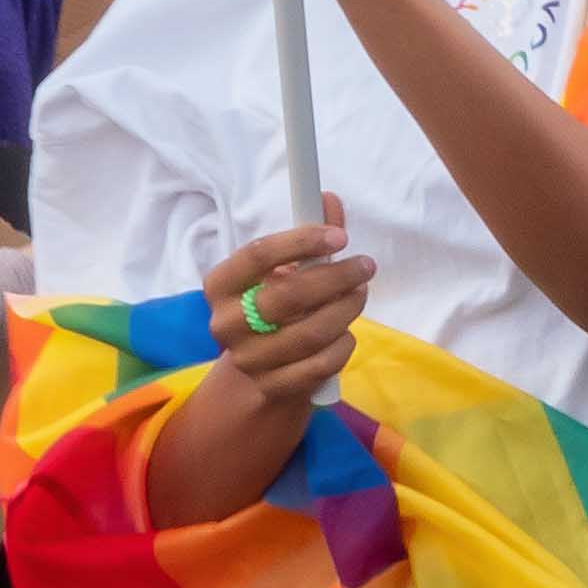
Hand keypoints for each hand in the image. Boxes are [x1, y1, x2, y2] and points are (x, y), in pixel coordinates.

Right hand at [202, 206, 372, 413]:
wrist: (260, 370)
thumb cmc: (275, 307)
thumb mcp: (284, 271)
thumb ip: (309, 238)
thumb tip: (329, 199)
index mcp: (221, 285)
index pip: (258, 254)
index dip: (302, 241)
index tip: (341, 236)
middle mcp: (226, 323)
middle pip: (287, 295)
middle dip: (335, 277)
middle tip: (365, 266)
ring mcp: (247, 359)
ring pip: (310, 333)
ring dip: (345, 310)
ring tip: (360, 294)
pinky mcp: (271, 387)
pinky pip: (320, 365)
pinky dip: (342, 345)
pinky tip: (346, 333)